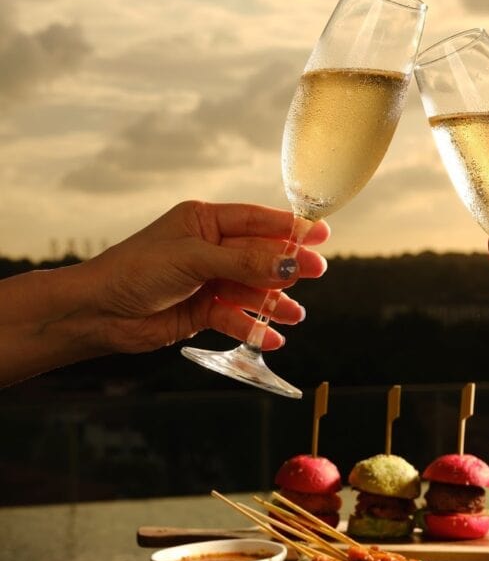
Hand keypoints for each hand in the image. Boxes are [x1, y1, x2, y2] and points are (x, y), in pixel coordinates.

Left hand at [82, 200, 329, 354]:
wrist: (98, 312)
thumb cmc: (135, 271)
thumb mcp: (192, 260)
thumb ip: (242, 263)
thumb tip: (286, 264)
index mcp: (204, 222)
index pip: (255, 221)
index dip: (288, 227)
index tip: (319, 233)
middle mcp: (209, 249)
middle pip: (259, 256)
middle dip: (287, 266)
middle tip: (316, 272)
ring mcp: (207, 281)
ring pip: (251, 289)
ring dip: (273, 303)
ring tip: (295, 316)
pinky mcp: (202, 311)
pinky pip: (236, 317)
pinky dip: (253, 328)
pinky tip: (272, 338)